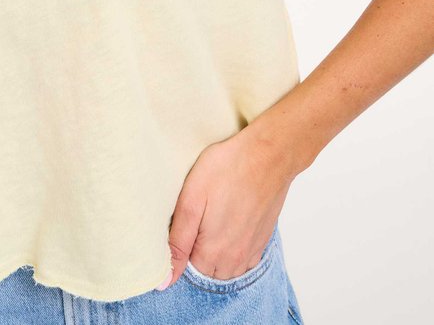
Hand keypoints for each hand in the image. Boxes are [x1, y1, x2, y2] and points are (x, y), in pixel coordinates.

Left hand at [164, 125, 296, 286]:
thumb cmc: (227, 169)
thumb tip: (165, 280)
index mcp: (212, 253)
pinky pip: (243, 258)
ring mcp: (251, 250)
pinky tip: (229, 222)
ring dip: (216, 252)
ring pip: (225, 267)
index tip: (182, 223)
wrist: (269, 154)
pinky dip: (233, 247)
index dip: (179, 247)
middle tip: (196, 217)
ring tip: (212, 219)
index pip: (186, 270)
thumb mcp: (191, 200)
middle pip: (206, 271)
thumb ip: (177, 242)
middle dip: (196, 252)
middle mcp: (234, 260)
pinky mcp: (262, 239)